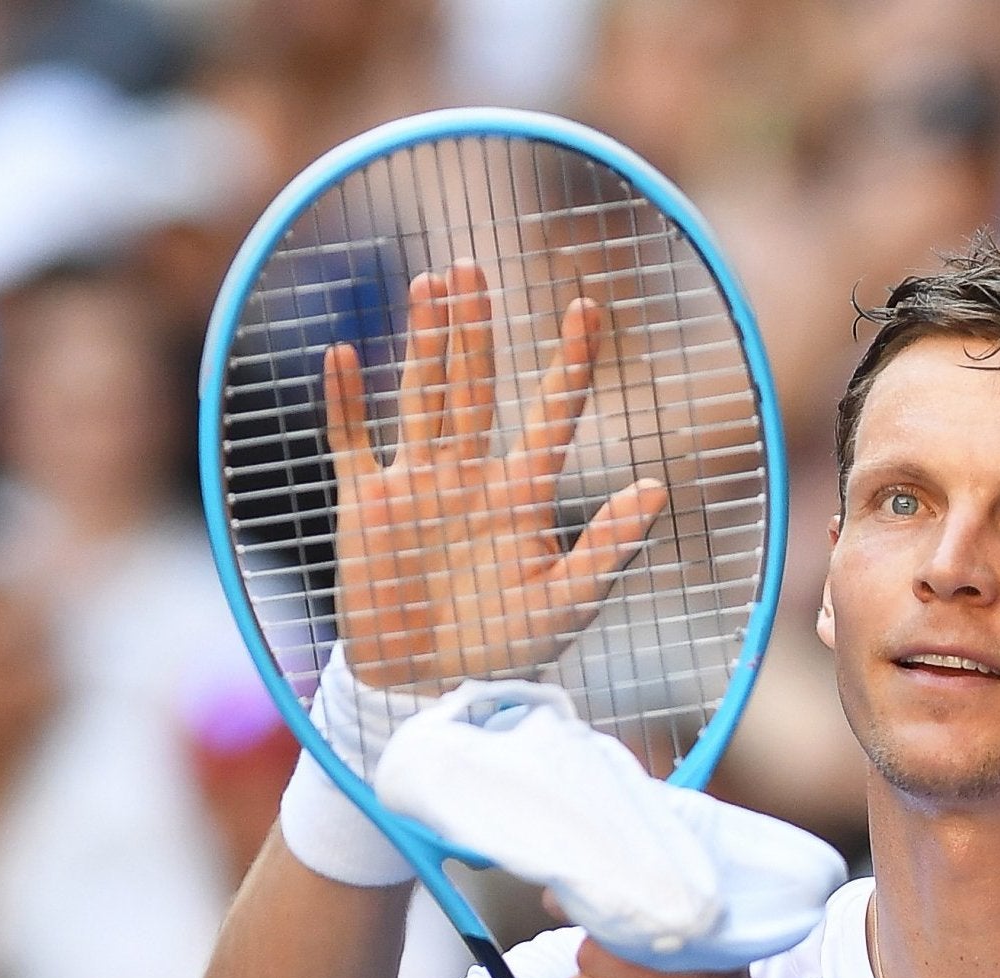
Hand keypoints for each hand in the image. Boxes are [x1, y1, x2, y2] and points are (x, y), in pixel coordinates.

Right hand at [322, 260, 668, 690]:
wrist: (432, 691)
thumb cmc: (507, 651)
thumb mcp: (569, 602)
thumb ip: (608, 546)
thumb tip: (656, 487)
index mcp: (522, 494)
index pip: (553, 413)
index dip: (570, 362)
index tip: (588, 305)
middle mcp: (471, 476)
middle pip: (476, 386)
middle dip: (477, 327)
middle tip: (476, 265)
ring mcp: (417, 484)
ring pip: (423, 395)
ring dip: (425, 341)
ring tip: (432, 282)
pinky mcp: (367, 504)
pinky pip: (353, 442)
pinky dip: (345, 402)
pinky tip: (342, 355)